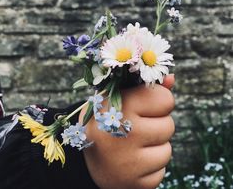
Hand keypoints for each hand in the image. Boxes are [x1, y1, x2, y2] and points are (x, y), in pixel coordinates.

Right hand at [79, 74, 174, 188]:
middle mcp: (123, 134)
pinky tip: (132, 162)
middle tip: (135, 127)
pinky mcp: (135, 184)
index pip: (165, 99)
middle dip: (157, 125)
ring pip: (167, 150)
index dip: (158, 100)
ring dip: (154, 147)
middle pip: (169, 125)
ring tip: (132, 145)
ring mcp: (128, 162)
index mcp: (118, 107)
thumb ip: (143, 86)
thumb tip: (172, 78)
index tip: (146, 104)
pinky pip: (161, 171)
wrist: (84, 159)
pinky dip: (150, 166)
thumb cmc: (105, 121)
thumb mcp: (116, 97)